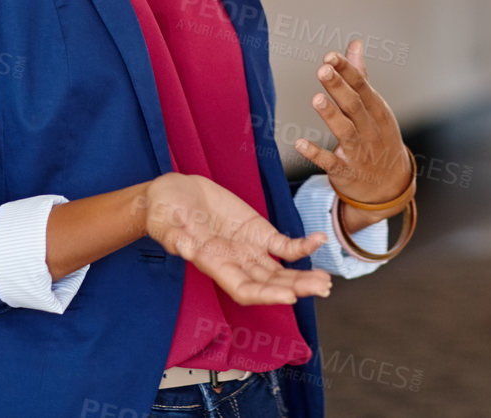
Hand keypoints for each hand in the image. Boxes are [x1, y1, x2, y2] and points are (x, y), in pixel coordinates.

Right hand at [140, 172, 331, 304]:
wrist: (174, 193)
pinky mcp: (258, 231)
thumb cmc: (165, 212)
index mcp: (215, 265)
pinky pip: (283, 244)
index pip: (244, 289)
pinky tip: (318, 241)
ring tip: (325, 279)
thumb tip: (187, 249)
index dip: (267, 295)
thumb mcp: (167, 224)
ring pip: (281, 269)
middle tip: (320, 287)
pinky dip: (302, 246)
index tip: (289, 296)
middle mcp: (236, 262)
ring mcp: (249, 248)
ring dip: (303, 275)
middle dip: (296, 287)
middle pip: (270, 283)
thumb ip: (178, 237)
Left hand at [294, 39, 410, 225]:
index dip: (347, 71)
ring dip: (331, 116)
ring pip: (345, 132)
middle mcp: (370, 130)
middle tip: (322, 70)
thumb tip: (354, 44)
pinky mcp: (345, 171)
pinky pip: (330, 162)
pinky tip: (300, 144)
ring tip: (316, 99)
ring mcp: (359, 152)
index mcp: (378, 111)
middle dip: (339, 87)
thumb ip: (361, 76)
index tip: (330, 56)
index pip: (362, 87)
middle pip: (354, 106)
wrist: (390, 186)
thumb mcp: (375, 108)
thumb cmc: (379, 138)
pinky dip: (316, 154)